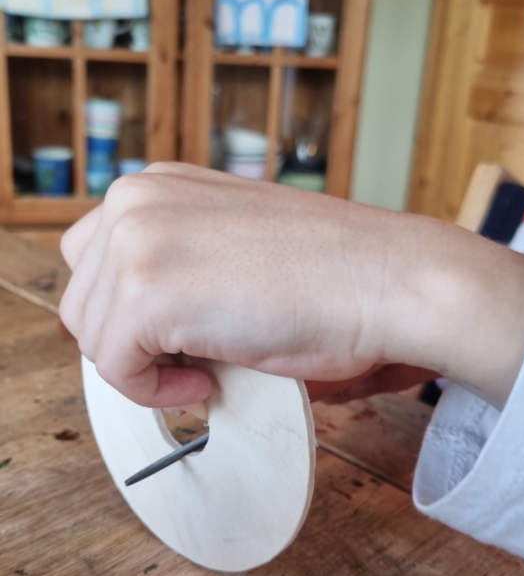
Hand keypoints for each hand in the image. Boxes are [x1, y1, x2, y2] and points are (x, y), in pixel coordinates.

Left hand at [60, 162, 523, 410]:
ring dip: (145, 366)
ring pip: (93, 336)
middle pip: (83, 299)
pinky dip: (154, 391)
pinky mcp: (147, 293)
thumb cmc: (330, 273)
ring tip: (209, 368)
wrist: (387, 280)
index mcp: (159, 184)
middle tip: (192, 358)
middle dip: (130, 341)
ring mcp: (138, 240)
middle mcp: (137, 198)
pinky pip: (114, 367)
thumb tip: (142, 323)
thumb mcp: (233, 244)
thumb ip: (181, 261)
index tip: (176, 339)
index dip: (129, 312)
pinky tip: (208, 380)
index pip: (95, 261)